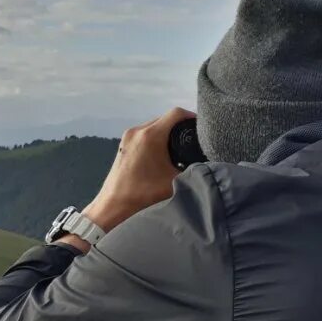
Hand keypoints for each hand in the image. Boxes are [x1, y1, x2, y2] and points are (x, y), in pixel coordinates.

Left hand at [56, 107, 194, 252]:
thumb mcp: (175, 182)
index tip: (204, 128)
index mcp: (150, 136)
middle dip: (181, 126)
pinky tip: (165, 153)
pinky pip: (144, 133)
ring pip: (154, 125)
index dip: (193, 117)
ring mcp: (128, 137)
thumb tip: (208, 165)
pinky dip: (156, 138)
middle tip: (195, 139)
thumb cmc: (143, 196)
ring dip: (168, 132)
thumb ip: (192, 170)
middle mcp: (137, 131)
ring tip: (182, 146)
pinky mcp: (123, 145)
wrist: (113, 206)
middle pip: (165, 118)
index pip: (177, 113)